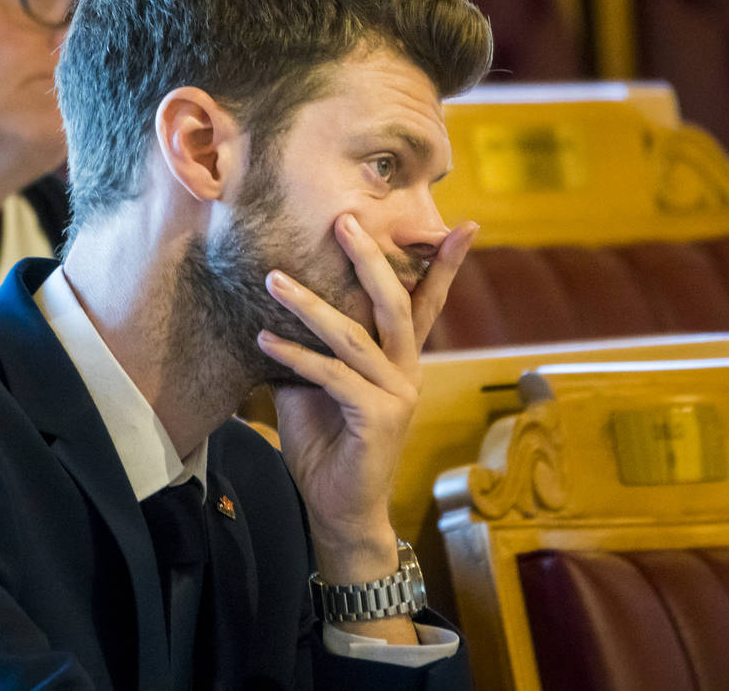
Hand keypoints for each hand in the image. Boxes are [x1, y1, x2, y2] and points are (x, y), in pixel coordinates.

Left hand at [256, 214, 477, 586]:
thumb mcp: (315, 386)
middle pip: (397, 303)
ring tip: (273, 279)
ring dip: (309, 304)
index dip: (444, 264)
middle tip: (344, 220)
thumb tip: (275, 308)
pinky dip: (296, 356)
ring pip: (355, 336)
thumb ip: (311, 348)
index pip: (426, 303)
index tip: (464, 224)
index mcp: (399, 359)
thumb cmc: (326, 444)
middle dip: (371, 258)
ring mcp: (397, 394)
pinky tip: (264, 340)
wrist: (338, 509)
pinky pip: (333, 376)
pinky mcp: (378, 418)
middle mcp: (406, 371)